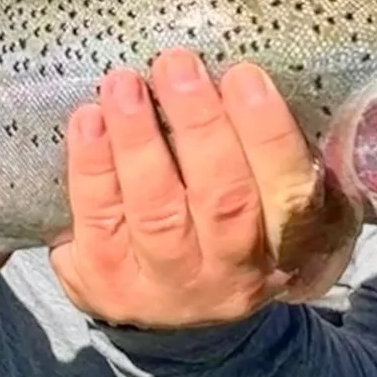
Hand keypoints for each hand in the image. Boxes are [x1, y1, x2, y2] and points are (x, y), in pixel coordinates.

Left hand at [48, 49, 358, 328]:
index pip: (289, 193)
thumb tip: (257, 72)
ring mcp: (165, 285)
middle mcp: (230, 274)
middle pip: (222, 200)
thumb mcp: (269, 202)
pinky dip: (91, 167)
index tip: (243, 75)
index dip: (267, 134)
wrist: (174, 311)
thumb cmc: (227, 225)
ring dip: (138, 140)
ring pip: (156, 213)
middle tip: (176, 64)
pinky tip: (88, 120)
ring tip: (123, 83)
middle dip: (199, 125)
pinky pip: (98, 223)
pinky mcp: (106, 284)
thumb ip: (274, 153)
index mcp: (285, 247)